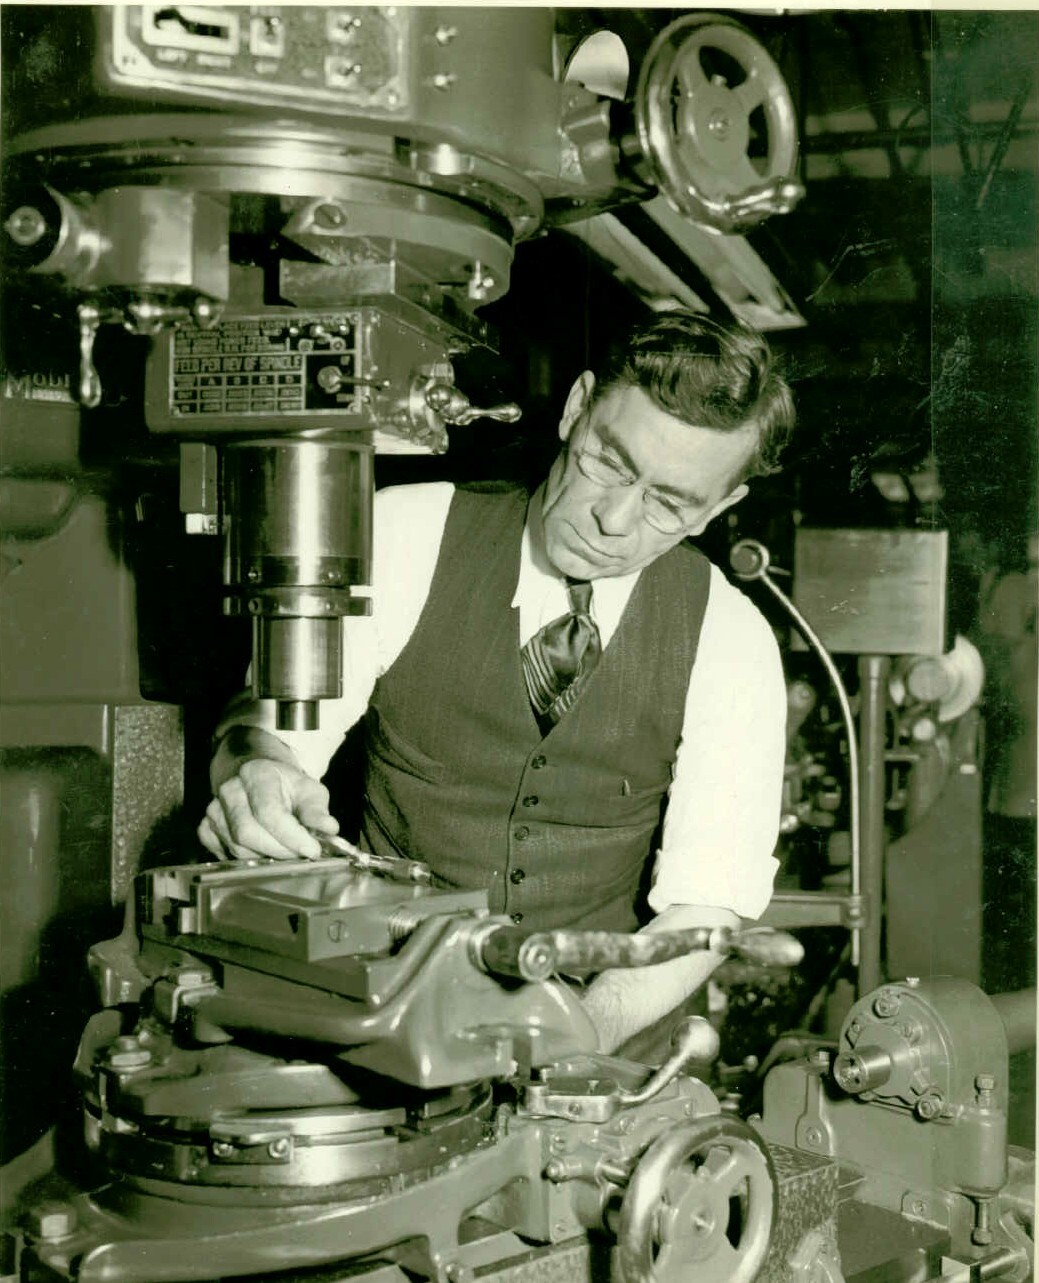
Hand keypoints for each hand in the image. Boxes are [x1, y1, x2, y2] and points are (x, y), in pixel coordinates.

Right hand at [198, 758, 338, 860]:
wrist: (255, 774)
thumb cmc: (284, 784)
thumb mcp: (307, 789)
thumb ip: (317, 810)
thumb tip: (329, 829)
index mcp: (257, 774)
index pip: (269, 811)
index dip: (291, 836)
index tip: (312, 850)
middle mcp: (230, 790)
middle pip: (248, 833)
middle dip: (279, 851)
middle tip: (300, 855)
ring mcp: (213, 809)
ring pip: (236, 847)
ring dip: (264, 857)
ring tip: (284, 852)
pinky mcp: (205, 827)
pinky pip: (222, 853)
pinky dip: (244, 859)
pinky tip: (261, 852)